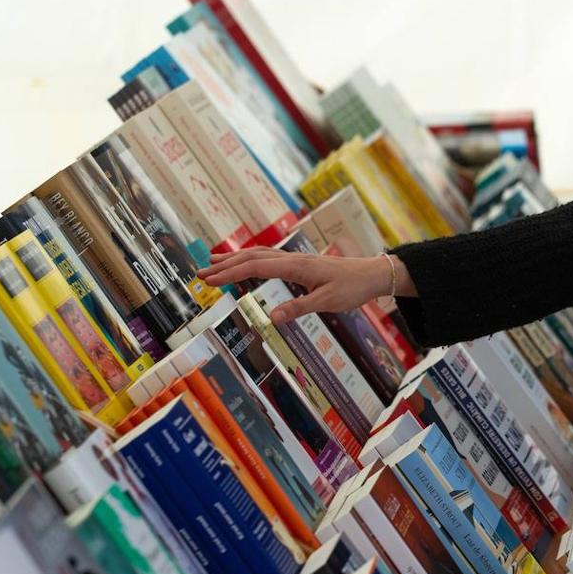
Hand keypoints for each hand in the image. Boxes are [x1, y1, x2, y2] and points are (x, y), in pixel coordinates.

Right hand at [198, 247, 395, 322]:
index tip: (209, 279)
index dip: (230, 273)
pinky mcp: (301, 263)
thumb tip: (271, 319)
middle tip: (200, 274)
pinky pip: (269, 257)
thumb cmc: (352, 288)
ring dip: (235, 259)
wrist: (372, 274)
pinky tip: (244, 263)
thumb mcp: (327, 302)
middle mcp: (293, 259)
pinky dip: (251, 258)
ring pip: (259, 254)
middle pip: (252, 258)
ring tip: (213, 263)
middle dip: (225, 266)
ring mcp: (296, 259)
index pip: (256, 267)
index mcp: (297, 266)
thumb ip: (299, 309)